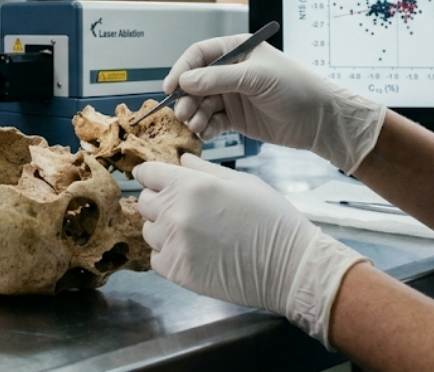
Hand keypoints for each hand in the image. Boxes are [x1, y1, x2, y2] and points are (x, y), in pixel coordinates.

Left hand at [134, 154, 367, 347]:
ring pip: (149, 231)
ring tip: (194, 234)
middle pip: (144, 202)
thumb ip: (204, 169)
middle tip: (185, 210)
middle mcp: (176, 212)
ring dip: (164, 231)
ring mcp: (174, 244)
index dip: (151, 176)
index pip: (147, 173)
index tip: (155, 181)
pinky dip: (169, 256)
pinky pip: (156, 259)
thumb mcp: (241, 182)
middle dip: (160, 202)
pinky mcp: (177, 272)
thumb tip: (181, 161)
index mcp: (190, 185)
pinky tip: (194, 253)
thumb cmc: (271, 219)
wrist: (288, 266)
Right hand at [165, 36, 385, 173]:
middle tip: (183, 112)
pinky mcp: (236, 117)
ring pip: (201, 103)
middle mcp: (230, 71)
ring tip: (195, 125)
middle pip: (196, 82)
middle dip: (187, 98)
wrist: (319, 120)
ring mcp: (232, 95)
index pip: (199, 55)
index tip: (171, 87)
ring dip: (194, 114)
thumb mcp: (256, 78)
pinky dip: (205, 127)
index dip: (182, 69)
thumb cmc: (297, 88)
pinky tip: (205, 133)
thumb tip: (186, 81)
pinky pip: (211, 121)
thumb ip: (219, 78)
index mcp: (236, 51)